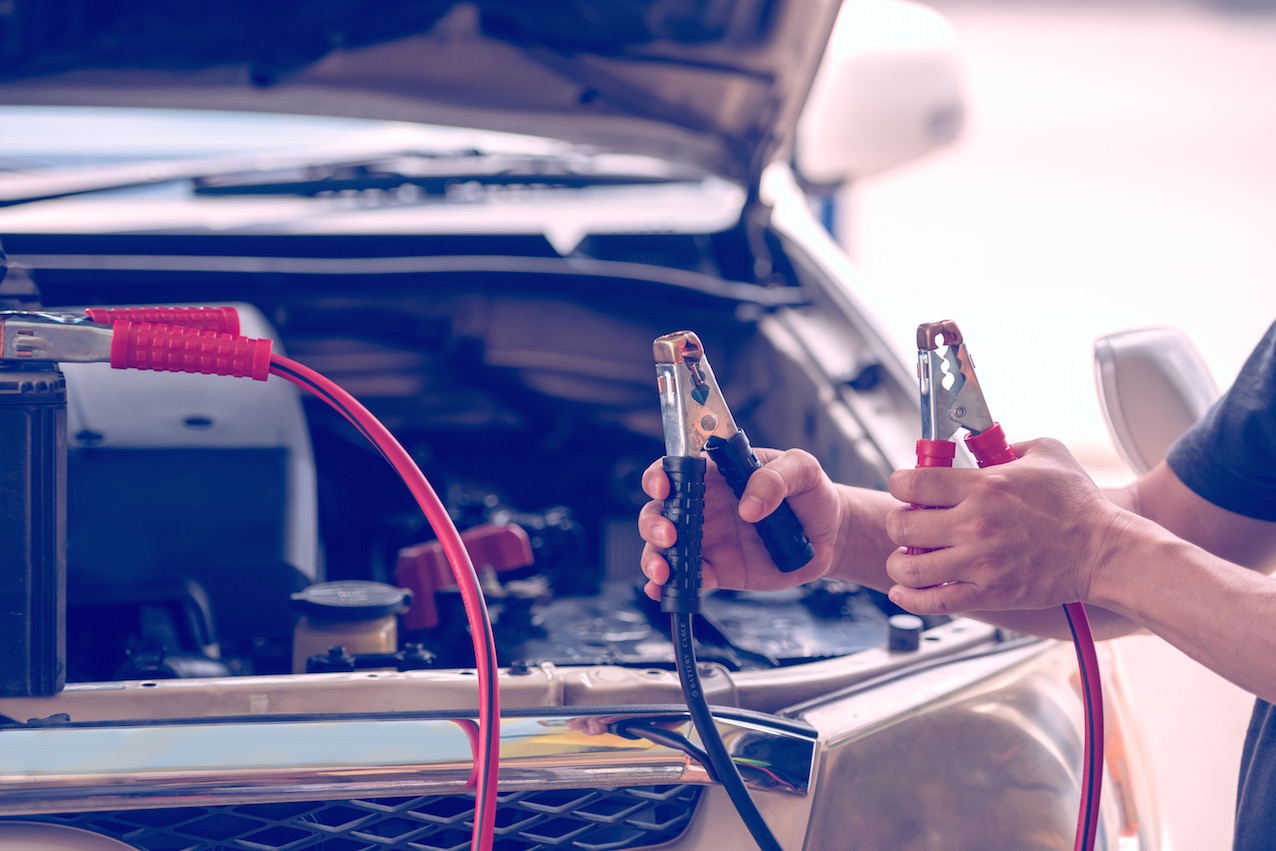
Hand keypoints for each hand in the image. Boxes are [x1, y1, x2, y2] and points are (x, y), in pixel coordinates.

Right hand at [637, 448, 842, 600]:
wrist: (829, 535)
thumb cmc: (810, 494)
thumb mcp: (802, 470)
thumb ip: (775, 478)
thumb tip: (749, 506)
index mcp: (716, 474)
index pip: (676, 469)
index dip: (659, 477)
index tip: (663, 488)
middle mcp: (703, 506)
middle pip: (659, 511)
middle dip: (653, 523)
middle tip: (670, 535)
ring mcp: (707, 539)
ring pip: (664, 548)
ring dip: (654, 558)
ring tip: (664, 570)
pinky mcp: (717, 569)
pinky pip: (687, 578)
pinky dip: (671, 586)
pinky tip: (666, 591)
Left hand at [883, 438, 1130, 614]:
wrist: (1105, 552)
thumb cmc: (1078, 503)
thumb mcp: (1047, 452)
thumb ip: (1006, 444)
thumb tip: (980, 443)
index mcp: (984, 486)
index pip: (912, 483)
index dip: (900, 483)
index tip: (904, 486)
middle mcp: (975, 525)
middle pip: (902, 524)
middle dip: (898, 521)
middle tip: (908, 522)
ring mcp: (980, 563)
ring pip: (910, 566)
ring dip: (900, 560)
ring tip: (908, 555)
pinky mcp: (990, 594)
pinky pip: (934, 602)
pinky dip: (910, 598)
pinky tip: (904, 589)